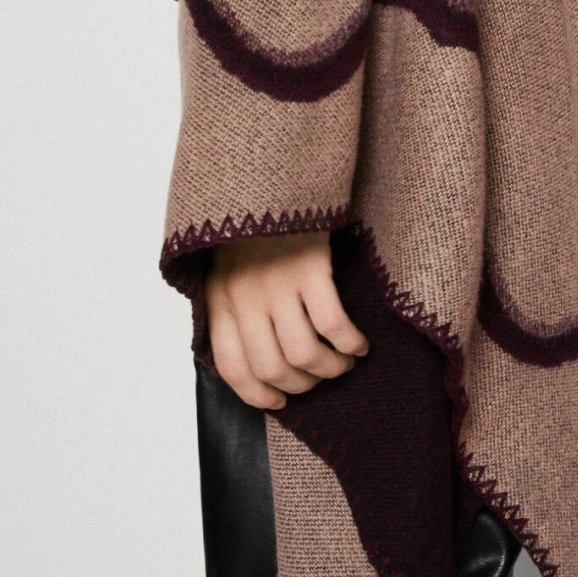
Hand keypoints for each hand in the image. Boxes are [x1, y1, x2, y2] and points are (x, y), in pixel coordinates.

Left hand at [205, 228, 369, 408]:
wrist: (270, 174)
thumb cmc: (253, 225)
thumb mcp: (226, 267)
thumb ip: (233, 309)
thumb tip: (254, 359)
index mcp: (219, 299)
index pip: (232, 368)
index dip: (257, 394)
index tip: (279, 402)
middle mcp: (244, 296)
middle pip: (273, 368)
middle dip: (302, 386)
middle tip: (320, 379)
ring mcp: (276, 283)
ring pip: (304, 354)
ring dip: (329, 369)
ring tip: (343, 362)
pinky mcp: (310, 268)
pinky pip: (333, 325)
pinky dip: (350, 343)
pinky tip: (358, 343)